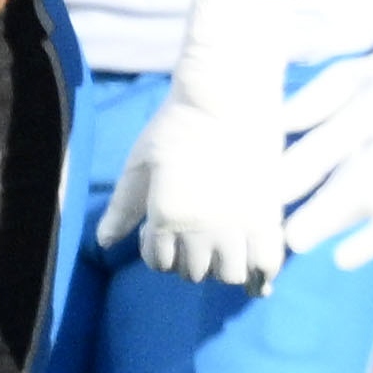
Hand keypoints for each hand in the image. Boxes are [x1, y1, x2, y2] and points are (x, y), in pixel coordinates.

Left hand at [99, 0, 294, 288]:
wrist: (227, 98)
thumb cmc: (175, 125)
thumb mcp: (139, 164)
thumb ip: (122, 207)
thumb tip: (104, 242)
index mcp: (166, 215)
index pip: (159, 261)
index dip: (156, 251)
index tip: (161, 231)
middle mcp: (201, 228)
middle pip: (192, 272)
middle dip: (186, 261)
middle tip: (189, 236)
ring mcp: (238, 224)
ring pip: (228, 275)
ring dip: (220, 269)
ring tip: (220, 252)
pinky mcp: (268, 215)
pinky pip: (268, 262)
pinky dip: (261, 275)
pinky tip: (255, 274)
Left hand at [280, 42, 372, 270]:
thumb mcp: (351, 74)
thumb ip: (314, 100)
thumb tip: (275, 125)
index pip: (333, 139)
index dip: (300, 165)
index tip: (264, 187)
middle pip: (358, 175)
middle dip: (317, 201)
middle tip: (278, 225)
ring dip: (336, 221)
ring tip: (297, 239)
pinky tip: (342, 258)